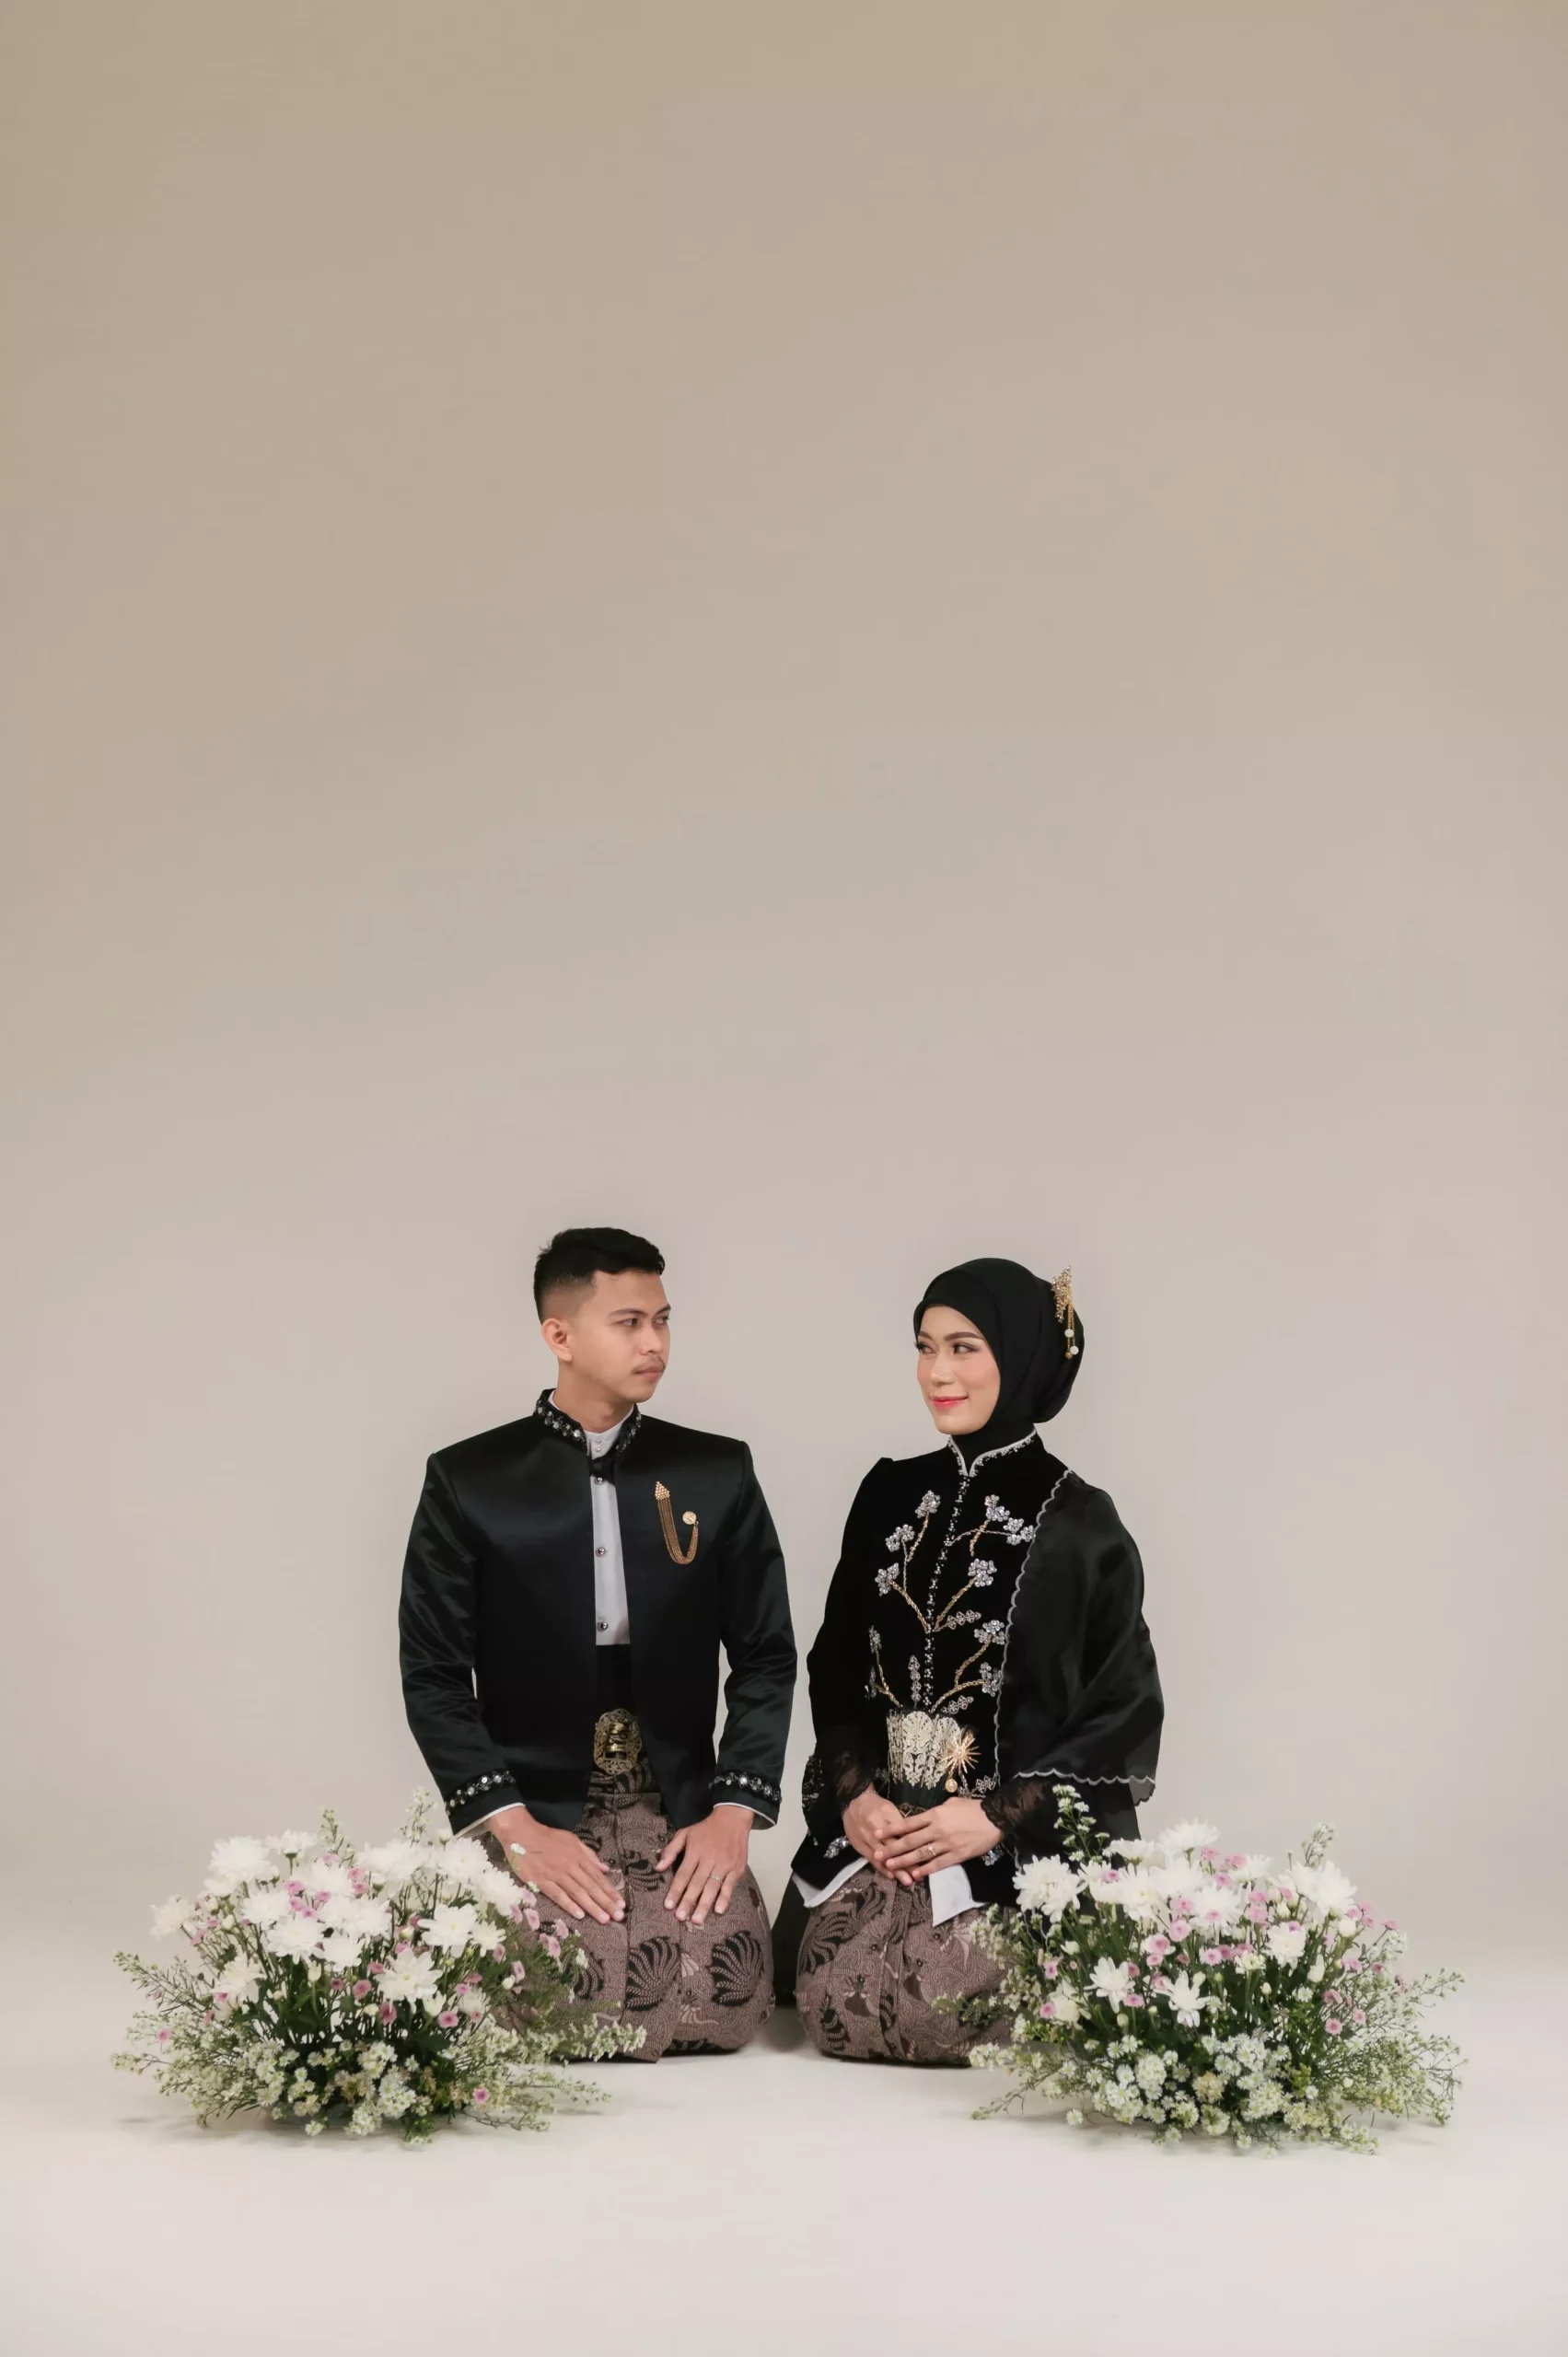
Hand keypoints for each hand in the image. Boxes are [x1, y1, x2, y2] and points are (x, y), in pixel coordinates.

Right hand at [489, 1805, 624, 1925]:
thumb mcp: (572, 1840)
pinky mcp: (542, 1882)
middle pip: (591, 1887)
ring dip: (592, 1907)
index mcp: (579, 1857)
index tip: (621, 1904)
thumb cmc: (548, 1838)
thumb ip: (589, 1855)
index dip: (610, 1891)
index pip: (598, 1877)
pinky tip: (580, 1915)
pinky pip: (558, 1895)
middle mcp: (571, 1867)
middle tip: (619, 1916)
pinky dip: (569, 1905)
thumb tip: (606, 1869)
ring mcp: (556, 1875)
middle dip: (606, 1902)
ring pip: (578, 1893)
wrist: (522, 1834)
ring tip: (605, 1919)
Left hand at [657, 1808, 752, 1924]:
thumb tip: (658, 1868)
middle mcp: (709, 1859)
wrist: (733, 1818)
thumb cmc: (706, 1829)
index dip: (675, 1890)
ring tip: (696, 1920)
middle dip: (688, 1901)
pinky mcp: (736, 1869)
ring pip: (712, 1887)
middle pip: (697, 1883)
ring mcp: (724, 1865)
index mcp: (695, 1852)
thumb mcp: (685, 1833)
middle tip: (680, 1917)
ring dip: (704, 1904)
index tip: (668, 1906)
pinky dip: (725, 1898)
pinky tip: (719, 1910)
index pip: (683, 1874)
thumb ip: (671, 1850)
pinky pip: (730, 1886)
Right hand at [841, 1787, 910, 1880]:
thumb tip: (916, 1837)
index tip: (926, 1858)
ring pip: (884, 1856)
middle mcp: (876, 1828)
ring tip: (907, 1881)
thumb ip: (901, 1822)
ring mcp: (867, 1838)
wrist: (851, 1802)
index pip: (903, 1834)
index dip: (914, 1847)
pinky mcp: (859, 1846)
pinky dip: (882, 1869)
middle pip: (894, 1847)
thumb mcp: (890, 1807)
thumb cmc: (875, 1805)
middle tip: (919, 1876)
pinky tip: (892, 1877)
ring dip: (896, 1870)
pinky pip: (871, 1859)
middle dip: (907, 1863)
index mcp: (887, 1815)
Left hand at [872, 1797, 999, 1880]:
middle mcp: (937, 1830)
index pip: (908, 1823)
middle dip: (892, 1848)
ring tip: (891, 1867)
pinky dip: (926, 1870)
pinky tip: (915, 1875)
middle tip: (878, 1855)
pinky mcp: (957, 1855)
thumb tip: (925, 1818)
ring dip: (904, 1861)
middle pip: (910, 1841)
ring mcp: (946, 1844)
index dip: (892, 1829)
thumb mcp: (951, 1803)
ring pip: (921, 1854)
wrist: (994, 1818)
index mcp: (935, 1815)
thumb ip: (936, 1812)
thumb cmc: (972, 1808)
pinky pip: (938, 1864)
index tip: (878, 1834)